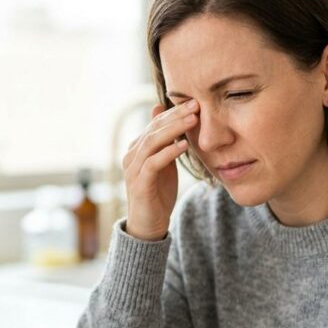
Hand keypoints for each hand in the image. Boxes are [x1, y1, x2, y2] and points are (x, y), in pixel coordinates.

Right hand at [123, 99, 197, 240]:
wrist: (148, 225)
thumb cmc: (158, 193)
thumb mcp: (164, 163)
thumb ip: (166, 142)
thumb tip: (166, 116)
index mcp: (138, 148)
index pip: (155, 123)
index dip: (174, 111)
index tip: (195, 102)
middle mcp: (132, 155)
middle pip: (153, 129)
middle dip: (176, 115)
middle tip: (196, 105)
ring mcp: (133, 169)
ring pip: (152, 142)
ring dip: (174, 130)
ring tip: (193, 121)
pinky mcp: (139, 183)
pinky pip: (153, 163)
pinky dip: (168, 152)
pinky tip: (184, 146)